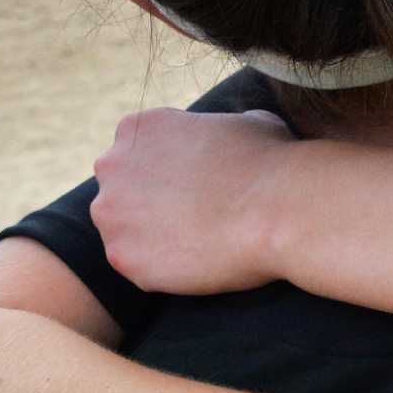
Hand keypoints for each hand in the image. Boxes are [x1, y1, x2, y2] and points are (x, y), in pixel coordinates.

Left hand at [92, 107, 294, 293]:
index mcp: (138, 129)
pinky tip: (202, 263)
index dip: (171, 174)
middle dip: (152, 206)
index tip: (201, 188)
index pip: (140, 155)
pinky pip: (139, 267)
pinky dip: (165, 270)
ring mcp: (112, 215)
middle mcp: (112, 166)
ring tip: (203, 243)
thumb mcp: (251, 122)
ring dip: (155, 239)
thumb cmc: (273, 163)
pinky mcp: (123, 257)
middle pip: (122, 193)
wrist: (280, 209)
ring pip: (126, 232)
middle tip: (198, 219)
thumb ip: (225, 128)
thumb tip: (239, 135)